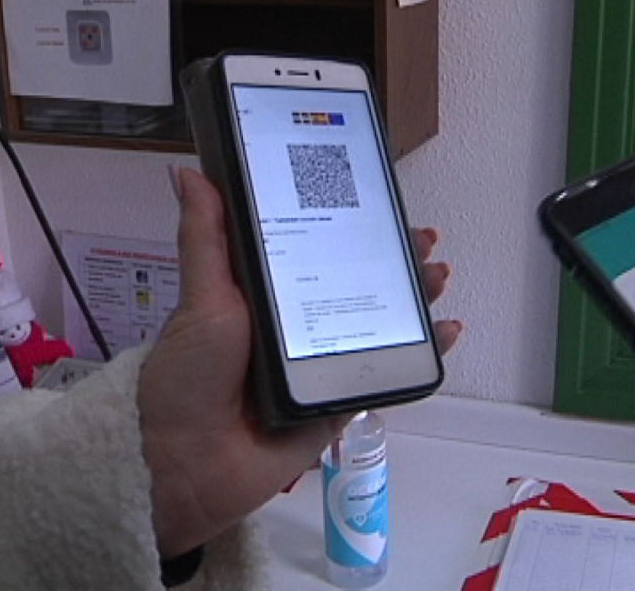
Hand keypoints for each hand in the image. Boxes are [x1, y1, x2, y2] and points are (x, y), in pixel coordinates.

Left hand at [138, 167, 463, 557]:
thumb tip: (189, 172)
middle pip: (361, 282)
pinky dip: (423, 353)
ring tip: (437, 276)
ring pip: (382, 323)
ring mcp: (324, 363)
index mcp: (267, 294)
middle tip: (422, 240)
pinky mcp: (341, 401)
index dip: (354, 227)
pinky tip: (446, 332)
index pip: (320, 250)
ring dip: (417, 298)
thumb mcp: (200, 299)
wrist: (191, 462)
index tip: (383, 204)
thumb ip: (205, 240)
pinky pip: (389, 373)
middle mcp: (301, 324)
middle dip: (397, 258)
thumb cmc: (188, 377)